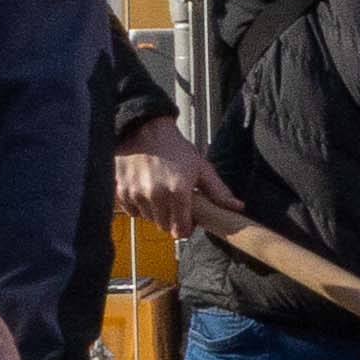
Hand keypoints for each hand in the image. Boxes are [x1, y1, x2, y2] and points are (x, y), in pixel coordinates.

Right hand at [117, 127, 244, 236]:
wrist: (145, 130)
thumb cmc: (175, 148)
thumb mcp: (201, 168)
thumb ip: (218, 191)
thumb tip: (238, 207)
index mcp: (178, 192)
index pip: (181, 230)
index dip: (185, 227)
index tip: (187, 220)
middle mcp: (156, 195)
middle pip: (164, 226)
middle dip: (171, 219)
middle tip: (174, 202)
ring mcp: (136, 194)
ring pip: (148, 219)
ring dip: (154, 212)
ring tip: (159, 193)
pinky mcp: (121, 191)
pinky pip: (131, 211)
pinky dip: (138, 205)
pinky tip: (144, 190)